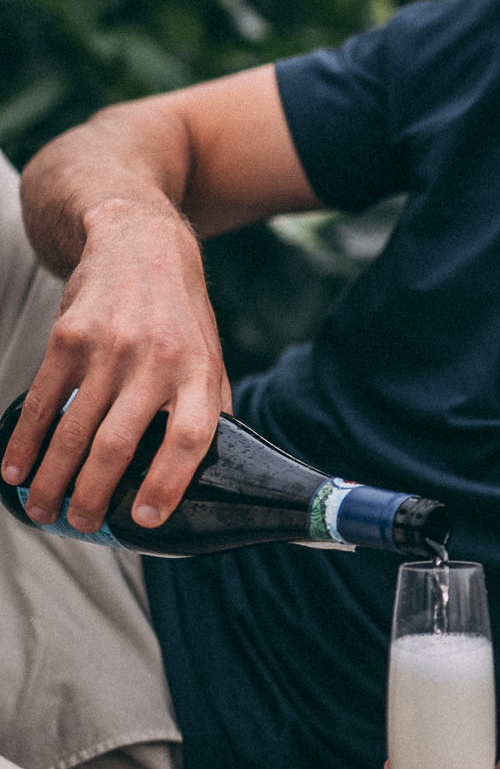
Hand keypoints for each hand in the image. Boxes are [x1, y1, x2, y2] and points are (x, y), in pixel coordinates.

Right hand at [1, 197, 230, 532]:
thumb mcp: (209, 353)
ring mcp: (110, 346)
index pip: (189, 437)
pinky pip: (42, 398)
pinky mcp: (69, 336)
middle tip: (81, 525)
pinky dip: (25, 439)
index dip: (169, 482)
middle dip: (93, 495)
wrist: (139, 243)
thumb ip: (209, 408)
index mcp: (198, 371)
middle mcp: (156, 360)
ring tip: (42, 510)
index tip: (146, 518)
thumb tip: (212, 470)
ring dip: (53, 477)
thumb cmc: (179, 313)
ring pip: (74, 429)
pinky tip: (15, 468)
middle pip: (119, 444)